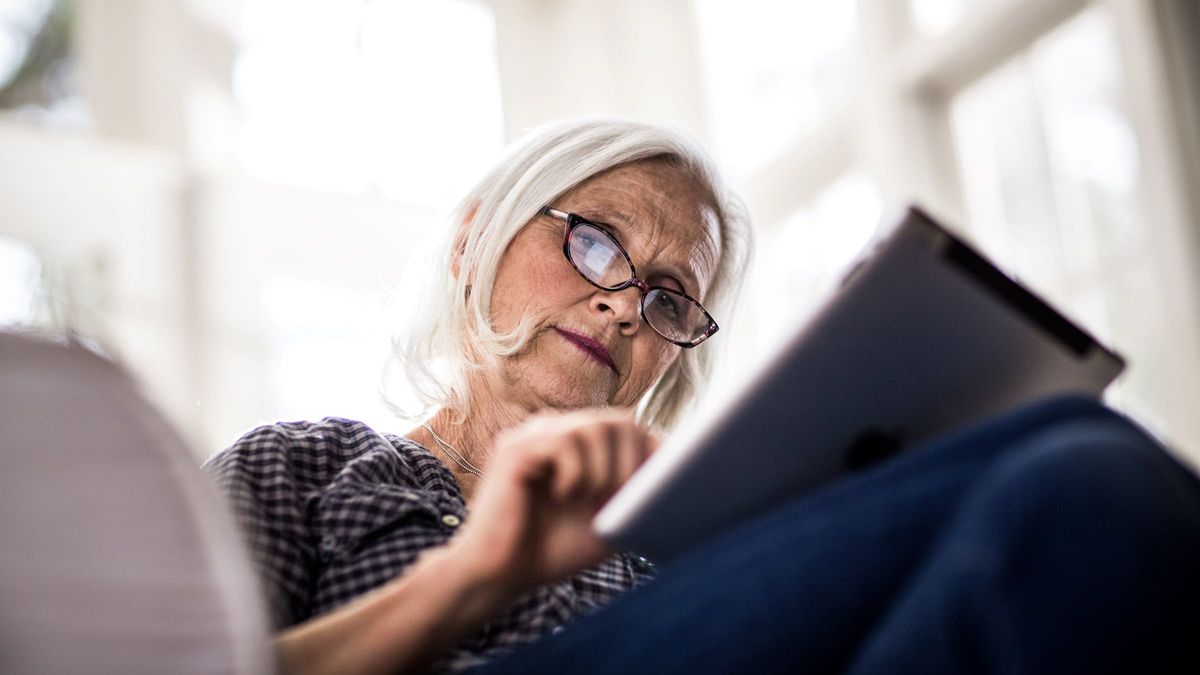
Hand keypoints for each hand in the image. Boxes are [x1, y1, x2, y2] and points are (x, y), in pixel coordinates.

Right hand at [448, 408, 657, 598]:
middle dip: (631, 463)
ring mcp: (534, 435)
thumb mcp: (608, 522)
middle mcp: (557, 430)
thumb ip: (636, 497)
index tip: (662, 486)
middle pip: (619, 420)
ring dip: (604, 471)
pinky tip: (562, 496)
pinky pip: (564, 442)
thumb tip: (680, 481)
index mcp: (579, 444)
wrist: (499, 575)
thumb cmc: (553, 550)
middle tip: (618, 500)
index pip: (629, 428)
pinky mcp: (515, 449)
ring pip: (595, 427)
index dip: (653, 453)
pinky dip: (575, 473)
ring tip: (587, 500)